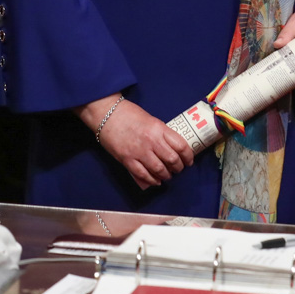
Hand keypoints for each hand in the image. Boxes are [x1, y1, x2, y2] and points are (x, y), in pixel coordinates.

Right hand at [77, 95, 193, 189]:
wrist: (106, 113)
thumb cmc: (128, 114)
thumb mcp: (151, 120)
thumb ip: (161, 134)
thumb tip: (172, 148)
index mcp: (159, 128)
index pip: (181, 146)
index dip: (188, 156)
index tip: (188, 161)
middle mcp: (152, 141)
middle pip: (173, 160)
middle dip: (178, 168)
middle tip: (177, 169)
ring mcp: (139, 151)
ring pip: (160, 170)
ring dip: (166, 175)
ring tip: (166, 175)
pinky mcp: (127, 159)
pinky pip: (143, 175)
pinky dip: (152, 180)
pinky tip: (155, 180)